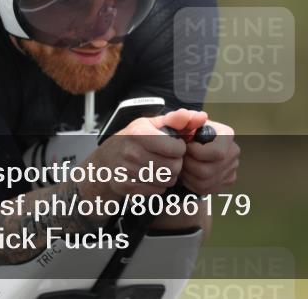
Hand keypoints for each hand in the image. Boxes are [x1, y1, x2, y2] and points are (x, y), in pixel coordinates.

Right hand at [83, 109, 204, 199]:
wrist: (107, 160)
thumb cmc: (133, 139)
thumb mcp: (151, 124)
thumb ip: (177, 119)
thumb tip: (200, 116)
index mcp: (140, 134)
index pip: (177, 149)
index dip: (180, 148)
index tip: (173, 145)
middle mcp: (132, 152)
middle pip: (174, 167)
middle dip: (175, 164)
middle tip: (167, 158)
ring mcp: (127, 171)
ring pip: (167, 181)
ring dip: (168, 176)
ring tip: (159, 167)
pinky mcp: (126, 187)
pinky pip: (156, 191)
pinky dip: (158, 186)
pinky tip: (150, 176)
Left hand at [181, 119, 238, 195]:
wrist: (191, 143)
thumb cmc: (186, 132)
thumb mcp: (183, 123)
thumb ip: (186, 119)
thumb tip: (202, 117)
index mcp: (227, 135)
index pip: (217, 153)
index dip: (197, 153)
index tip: (187, 147)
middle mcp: (234, 152)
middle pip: (207, 171)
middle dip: (189, 166)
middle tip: (181, 158)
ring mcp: (232, 169)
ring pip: (205, 183)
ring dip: (188, 176)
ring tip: (183, 165)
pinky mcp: (226, 182)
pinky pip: (206, 190)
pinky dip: (192, 184)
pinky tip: (188, 173)